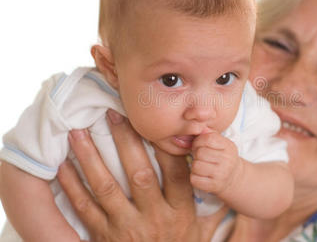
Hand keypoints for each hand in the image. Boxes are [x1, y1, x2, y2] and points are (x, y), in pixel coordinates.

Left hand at [57, 109, 226, 241]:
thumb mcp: (200, 233)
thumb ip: (213, 210)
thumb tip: (227, 188)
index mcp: (180, 212)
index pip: (176, 172)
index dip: (166, 145)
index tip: (154, 122)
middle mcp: (154, 218)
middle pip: (138, 173)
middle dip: (124, 141)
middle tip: (112, 114)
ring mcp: (126, 228)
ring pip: (106, 187)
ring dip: (90, 158)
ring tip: (79, 133)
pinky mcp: (103, 237)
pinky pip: (85, 208)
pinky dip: (72, 186)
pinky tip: (62, 166)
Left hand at [190, 132, 243, 195]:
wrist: (234, 178)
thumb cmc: (223, 157)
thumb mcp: (221, 143)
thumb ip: (210, 134)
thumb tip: (198, 126)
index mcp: (229, 147)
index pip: (208, 139)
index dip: (198, 141)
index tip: (199, 145)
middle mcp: (227, 160)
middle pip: (200, 153)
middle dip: (196, 154)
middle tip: (201, 157)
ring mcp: (222, 174)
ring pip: (196, 166)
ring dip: (195, 166)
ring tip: (202, 166)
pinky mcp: (214, 186)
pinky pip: (194, 179)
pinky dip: (195, 177)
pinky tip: (201, 175)